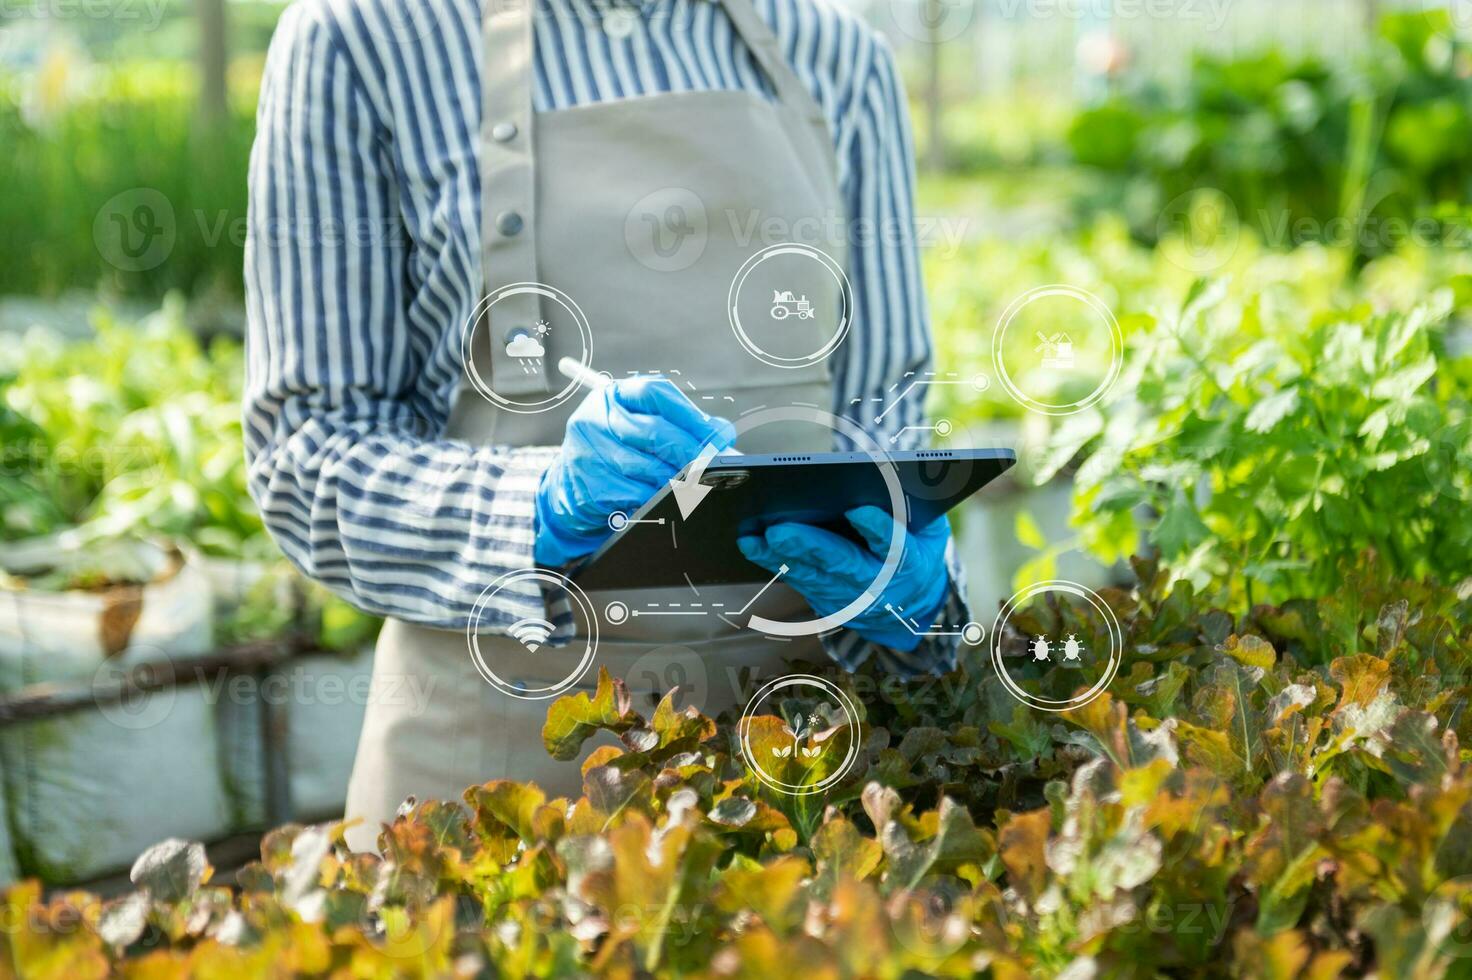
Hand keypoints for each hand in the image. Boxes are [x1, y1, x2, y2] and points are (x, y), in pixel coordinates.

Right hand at [535, 378, 734, 566]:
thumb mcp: (639, 425)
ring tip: (693, 484)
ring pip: (647, 467)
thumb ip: (678, 424)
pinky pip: (636, 495)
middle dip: (690, 452)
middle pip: (654, 432)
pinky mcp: (591, 486)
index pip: (656, 393)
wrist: (572, 485)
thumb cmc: (617, 450)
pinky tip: (667, 499)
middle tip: (711, 465)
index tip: (718, 434)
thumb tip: (721, 437)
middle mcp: (595, 419)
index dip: (691, 415)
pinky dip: (657, 499)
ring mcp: (589, 453)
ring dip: (676, 479)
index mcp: (612, 395)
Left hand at [738, 506, 950, 651]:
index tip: (858, 509)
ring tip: (753, 536)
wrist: (913, 609)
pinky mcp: (825, 601)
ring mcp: (849, 598)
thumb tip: (884, 471)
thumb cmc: (918, 551)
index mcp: (910, 563)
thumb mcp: (930, 529)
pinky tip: (752, 543)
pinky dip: (773, 563)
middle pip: (842, 563)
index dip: (877, 529)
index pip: (894, 545)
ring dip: (779, 557)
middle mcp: (878, 585)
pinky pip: (798, 580)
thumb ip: (913, 504)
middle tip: (780, 529)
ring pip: (812, 576)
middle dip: (810, 546)